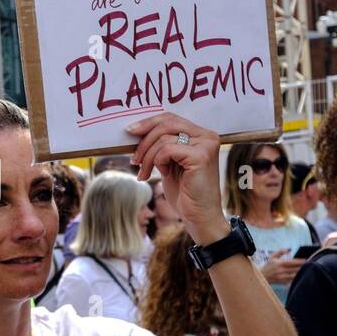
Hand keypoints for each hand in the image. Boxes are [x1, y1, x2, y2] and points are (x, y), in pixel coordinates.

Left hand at [125, 114, 226, 243]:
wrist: (199, 217)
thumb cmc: (184, 192)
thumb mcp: (169, 163)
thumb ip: (161, 145)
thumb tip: (136, 130)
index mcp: (201, 135)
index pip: (171, 118)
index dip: (148, 123)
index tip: (130, 132)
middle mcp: (207, 136)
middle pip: (167, 123)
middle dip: (144, 140)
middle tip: (134, 159)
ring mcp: (206, 145)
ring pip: (163, 138)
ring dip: (147, 157)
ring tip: (144, 173)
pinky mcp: (201, 156)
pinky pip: (167, 150)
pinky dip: (157, 162)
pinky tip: (162, 174)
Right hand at [260, 250, 303, 284]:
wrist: (262, 277)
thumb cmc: (268, 266)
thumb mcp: (272, 256)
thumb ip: (280, 251)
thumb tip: (288, 250)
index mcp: (279, 263)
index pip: (292, 262)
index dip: (300, 261)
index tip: (306, 260)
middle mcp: (281, 271)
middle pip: (295, 269)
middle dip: (302, 266)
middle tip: (309, 264)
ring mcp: (283, 277)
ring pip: (295, 275)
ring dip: (301, 272)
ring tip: (306, 269)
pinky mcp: (283, 282)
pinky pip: (293, 280)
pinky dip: (297, 277)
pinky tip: (300, 275)